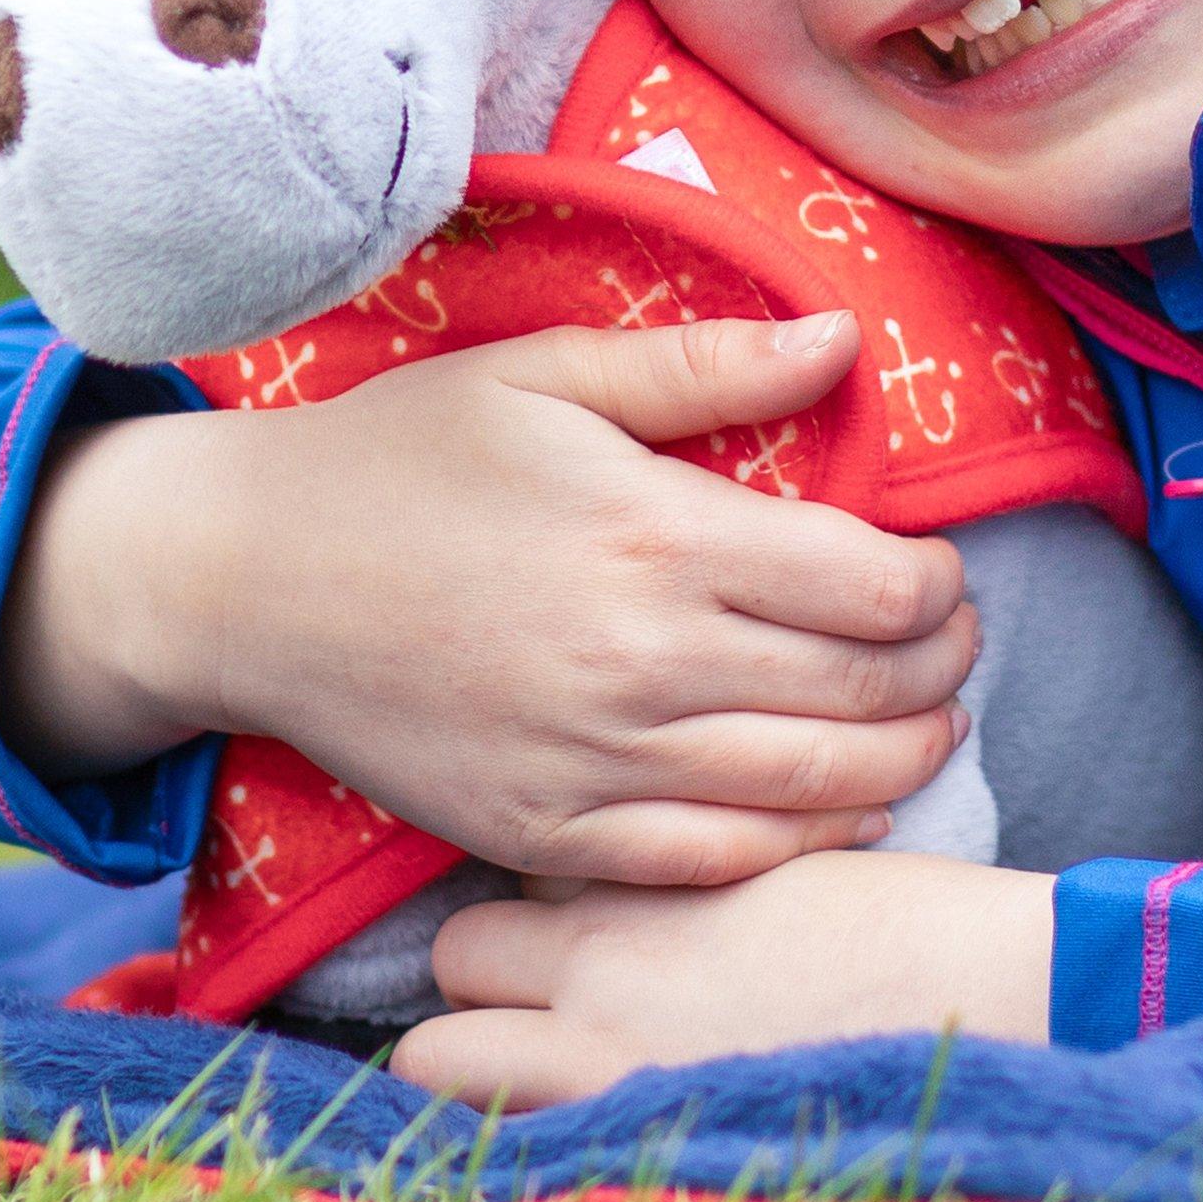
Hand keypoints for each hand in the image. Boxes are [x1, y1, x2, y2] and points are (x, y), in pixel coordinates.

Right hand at [2, 313, 980, 885]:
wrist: (246, 580)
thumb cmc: (399, 459)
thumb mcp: (545, 375)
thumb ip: (705, 365)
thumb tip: (846, 338)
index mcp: (655, 538)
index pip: (873, 586)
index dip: (938, 587)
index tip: (942, 576)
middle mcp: (640, 664)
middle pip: (861, 691)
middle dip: (939, 671)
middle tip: (956, 651)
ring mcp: (593, 766)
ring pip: (809, 790)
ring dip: (900, 761)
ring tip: (928, 729)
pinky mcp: (545, 835)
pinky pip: (712, 863)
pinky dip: (799, 842)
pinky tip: (835, 808)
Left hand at [389, 855, 1057, 1108]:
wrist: (989, 997)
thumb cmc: (915, 926)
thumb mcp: (789, 856)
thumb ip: (697, 875)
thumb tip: (658, 901)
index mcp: (649, 870)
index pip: (523, 863)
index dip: (545, 897)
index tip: (579, 920)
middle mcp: (601, 956)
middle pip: (459, 946)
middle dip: (487, 977)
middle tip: (550, 1003)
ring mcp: (600, 1056)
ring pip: (432, 1056)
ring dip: (470, 1064)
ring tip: (535, 1084)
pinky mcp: (620, 1141)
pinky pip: (497, 1147)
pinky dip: (509, 1149)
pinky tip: (565, 1151)